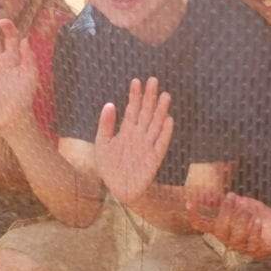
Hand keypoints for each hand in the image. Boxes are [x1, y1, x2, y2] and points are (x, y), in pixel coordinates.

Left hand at [94, 77, 173, 205]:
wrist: (117, 189)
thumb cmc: (109, 167)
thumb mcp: (103, 143)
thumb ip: (106, 125)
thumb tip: (110, 103)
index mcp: (127, 131)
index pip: (133, 109)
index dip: (134, 95)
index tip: (136, 81)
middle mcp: (139, 135)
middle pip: (146, 113)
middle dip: (149, 97)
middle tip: (153, 80)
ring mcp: (147, 146)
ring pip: (155, 125)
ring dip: (160, 111)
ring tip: (165, 95)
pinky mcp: (154, 159)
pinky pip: (161, 144)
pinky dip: (165, 133)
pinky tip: (168, 120)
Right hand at [187, 192, 270, 259]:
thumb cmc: (256, 212)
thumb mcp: (241, 203)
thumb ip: (229, 201)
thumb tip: (213, 194)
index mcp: (221, 227)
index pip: (203, 224)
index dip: (195, 215)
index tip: (189, 203)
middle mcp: (228, 239)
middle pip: (220, 230)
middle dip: (225, 213)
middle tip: (232, 197)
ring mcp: (242, 247)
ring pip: (235, 237)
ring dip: (241, 221)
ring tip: (248, 210)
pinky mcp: (256, 251)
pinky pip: (252, 243)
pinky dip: (254, 231)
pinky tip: (258, 221)